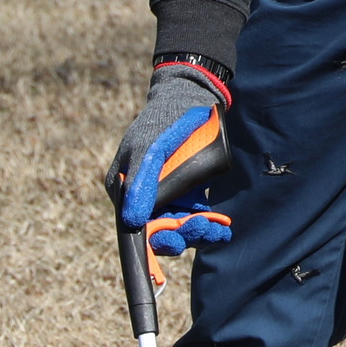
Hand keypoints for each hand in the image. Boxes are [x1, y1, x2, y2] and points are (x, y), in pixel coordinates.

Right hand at [108, 58, 235, 258]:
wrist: (191, 99)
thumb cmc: (164, 121)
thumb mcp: (149, 149)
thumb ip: (142, 183)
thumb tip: (131, 221)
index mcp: (123, 189)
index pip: (133, 226)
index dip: (152, 242)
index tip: (172, 247)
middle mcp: (141, 197)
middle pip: (158, 230)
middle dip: (180, 235)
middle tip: (201, 228)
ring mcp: (165, 196)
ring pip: (179, 227)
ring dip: (197, 232)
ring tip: (216, 228)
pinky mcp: (186, 193)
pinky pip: (194, 217)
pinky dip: (207, 225)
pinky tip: (222, 228)